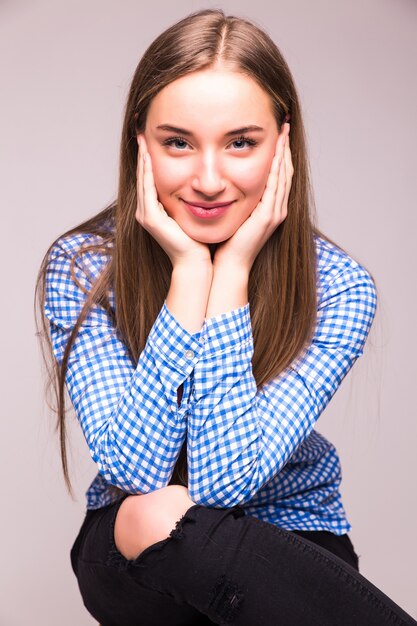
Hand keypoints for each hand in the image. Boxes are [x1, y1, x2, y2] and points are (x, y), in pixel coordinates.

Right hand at [135, 134, 210, 267]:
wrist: (195, 263)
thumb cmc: (198, 241)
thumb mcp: (192, 213)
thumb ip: (190, 199)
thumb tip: (200, 183)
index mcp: (155, 211)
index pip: (149, 179)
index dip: (149, 159)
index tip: (150, 139)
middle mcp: (146, 213)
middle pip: (142, 177)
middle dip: (142, 154)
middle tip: (141, 131)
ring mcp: (145, 216)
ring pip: (142, 180)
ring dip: (142, 159)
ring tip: (142, 138)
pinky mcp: (151, 220)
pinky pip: (148, 190)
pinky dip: (147, 173)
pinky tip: (148, 157)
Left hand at [213, 123, 292, 270]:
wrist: (230, 265)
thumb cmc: (228, 244)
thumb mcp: (236, 215)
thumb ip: (237, 200)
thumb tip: (227, 184)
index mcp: (271, 209)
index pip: (279, 175)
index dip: (280, 154)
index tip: (278, 134)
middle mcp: (278, 209)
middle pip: (286, 171)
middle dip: (286, 147)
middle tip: (285, 124)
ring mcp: (275, 213)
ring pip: (284, 176)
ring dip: (284, 153)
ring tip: (283, 132)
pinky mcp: (268, 217)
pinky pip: (275, 187)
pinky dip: (276, 168)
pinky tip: (276, 153)